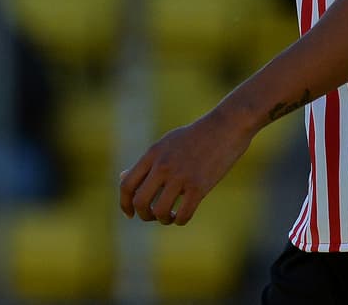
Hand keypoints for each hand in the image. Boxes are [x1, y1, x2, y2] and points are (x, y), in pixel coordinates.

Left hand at [118, 107, 253, 225]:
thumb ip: (145, 163)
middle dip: (143, 215)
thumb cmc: (195, 137)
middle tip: (152, 215)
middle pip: (140, 201)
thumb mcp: (165, 144)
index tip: (130, 214)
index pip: (127, 184)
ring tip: (169, 215)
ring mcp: (181, 176)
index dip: (124, 204)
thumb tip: (122, 177)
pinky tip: (182, 215)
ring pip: (159, 211)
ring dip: (162, 219)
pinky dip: (179, 220)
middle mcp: (163, 165)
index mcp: (153, 154)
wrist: (226, 127)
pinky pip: (183, 215)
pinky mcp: (199, 186)